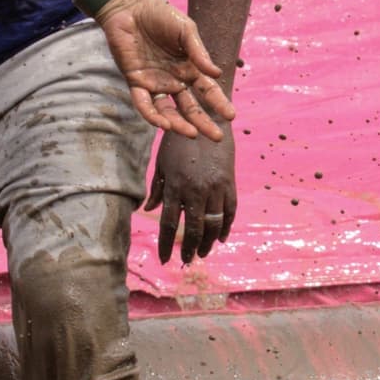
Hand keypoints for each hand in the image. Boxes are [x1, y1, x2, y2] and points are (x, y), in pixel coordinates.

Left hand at [96, 0, 232, 139]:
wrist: (129, 7)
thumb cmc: (160, 15)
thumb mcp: (186, 31)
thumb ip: (199, 52)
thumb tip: (217, 73)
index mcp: (189, 68)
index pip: (207, 90)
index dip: (219, 103)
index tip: (230, 115)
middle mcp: (173, 80)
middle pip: (190, 107)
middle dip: (203, 122)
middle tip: (217, 136)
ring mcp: (154, 83)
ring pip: (168, 111)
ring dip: (179, 124)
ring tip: (192, 133)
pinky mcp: (135, 82)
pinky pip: (144, 104)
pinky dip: (153, 116)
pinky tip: (164, 124)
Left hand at [149, 131, 238, 264]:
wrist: (207, 119)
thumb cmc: (179, 140)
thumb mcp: (162, 163)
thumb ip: (157, 188)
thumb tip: (149, 210)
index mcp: (175, 186)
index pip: (170, 224)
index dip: (167, 244)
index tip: (165, 260)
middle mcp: (195, 190)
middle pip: (193, 229)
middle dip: (189, 248)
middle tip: (186, 260)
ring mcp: (215, 188)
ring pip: (213, 224)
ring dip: (208, 243)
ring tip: (203, 253)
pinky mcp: (229, 183)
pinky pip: (230, 211)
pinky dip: (226, 226)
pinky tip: (221, 238)